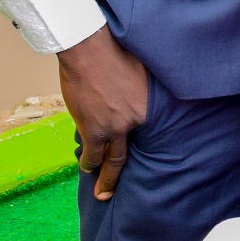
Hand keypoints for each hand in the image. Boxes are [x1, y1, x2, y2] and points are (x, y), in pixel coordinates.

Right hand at [58, 26, 149, 200]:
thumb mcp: (140, 75)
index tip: (144, 158)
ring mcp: (117, 126)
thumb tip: (136, 108)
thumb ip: (140, 96)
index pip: (149, 134)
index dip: (143, 146)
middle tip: (116, 192)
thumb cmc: (114, 55)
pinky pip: (92, 155)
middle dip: (123, 175)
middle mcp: (138, 119)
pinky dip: (89, 162)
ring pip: (109, 160)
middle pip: (131, 153)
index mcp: (152, 106)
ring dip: (102, 173)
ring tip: (101, 187)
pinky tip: (87, 166)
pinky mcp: (95, 129)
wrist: (89, 48)